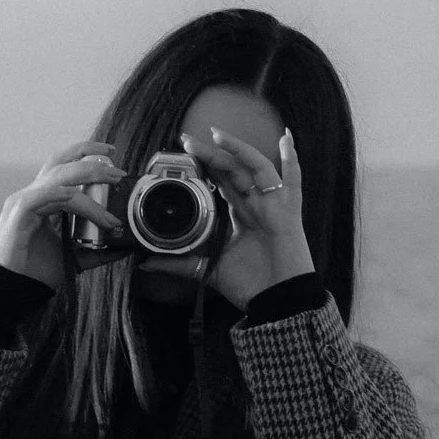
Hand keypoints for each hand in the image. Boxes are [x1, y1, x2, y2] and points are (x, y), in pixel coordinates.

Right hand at [0, 140, 127, 289]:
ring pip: (60, 178)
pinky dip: (73, 200)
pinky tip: (90, 208)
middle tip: (118, 172)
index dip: (86, 154)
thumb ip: (98, 248)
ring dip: (89, 180)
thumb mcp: (76, 256)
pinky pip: (49, 196)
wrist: (12, 291)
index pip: (63, 164)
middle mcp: (32, 194)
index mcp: (43, 198)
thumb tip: (125, 245)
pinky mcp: (19, 212)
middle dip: (93, 161)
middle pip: (61, 162)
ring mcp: (24, 200)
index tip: (113, 157)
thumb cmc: (36, 271)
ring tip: (112, 189)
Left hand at [138, 126, 314, 309]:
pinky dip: (292, 161)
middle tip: (187, 140)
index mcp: (241, 216)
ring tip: (217, 134)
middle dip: (211, 153)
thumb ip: (179, 265)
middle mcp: (257, 206)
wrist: (277, 303)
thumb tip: (146, 263)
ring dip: (237, 150)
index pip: (221, 183)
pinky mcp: (288, 213)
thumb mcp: (207, 270)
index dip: (205, 167)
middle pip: (233, 171)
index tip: (184, 155)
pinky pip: (292, 182)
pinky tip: (286, 139)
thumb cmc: (251, 286)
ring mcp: (273, 207)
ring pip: (255, 168)